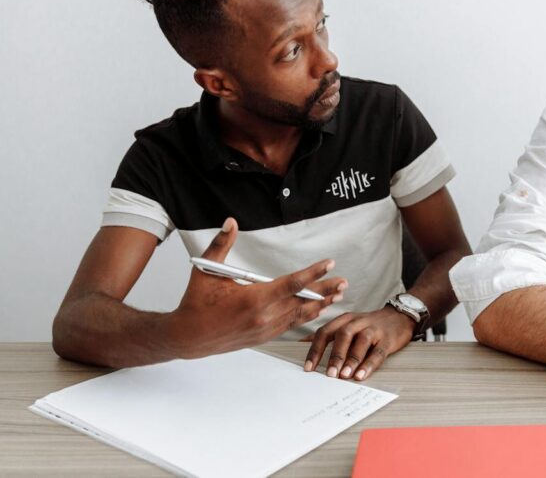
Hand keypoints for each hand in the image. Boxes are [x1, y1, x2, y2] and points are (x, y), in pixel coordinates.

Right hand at [173, 218, 347, 356]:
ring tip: (338, 296)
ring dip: (320, 305)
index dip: (313, 273)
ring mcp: (265, 329)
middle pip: (303, 301)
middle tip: (344, 281)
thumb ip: (221, 244)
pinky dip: (306, 317)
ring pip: (300, 316)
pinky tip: (316, 311)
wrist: (187, 337)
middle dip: (325, 290)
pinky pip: (291, 326)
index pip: (292, 283)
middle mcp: (264, 316)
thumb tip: (230, 222)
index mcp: (253, 298)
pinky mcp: (263, 337)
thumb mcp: (207, 271)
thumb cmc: (196, 304)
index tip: (329, 263)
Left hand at [302, 306, 416, 380]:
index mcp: (344, 319)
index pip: (325, 332)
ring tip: (344, 376)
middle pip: (342, 335)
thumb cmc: (369, 325)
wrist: (399, 316)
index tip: (308, 368)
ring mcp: (374, 329)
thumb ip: (329, 335)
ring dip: (351, 359)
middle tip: (329, 374)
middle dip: (334, 356)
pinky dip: (369, 364)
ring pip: (360, 342)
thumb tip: (303, 345)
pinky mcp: (388, 339)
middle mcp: (357, 322)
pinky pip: (378, 352)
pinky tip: (362, 375)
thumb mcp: (348, 325)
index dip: (315, 350)